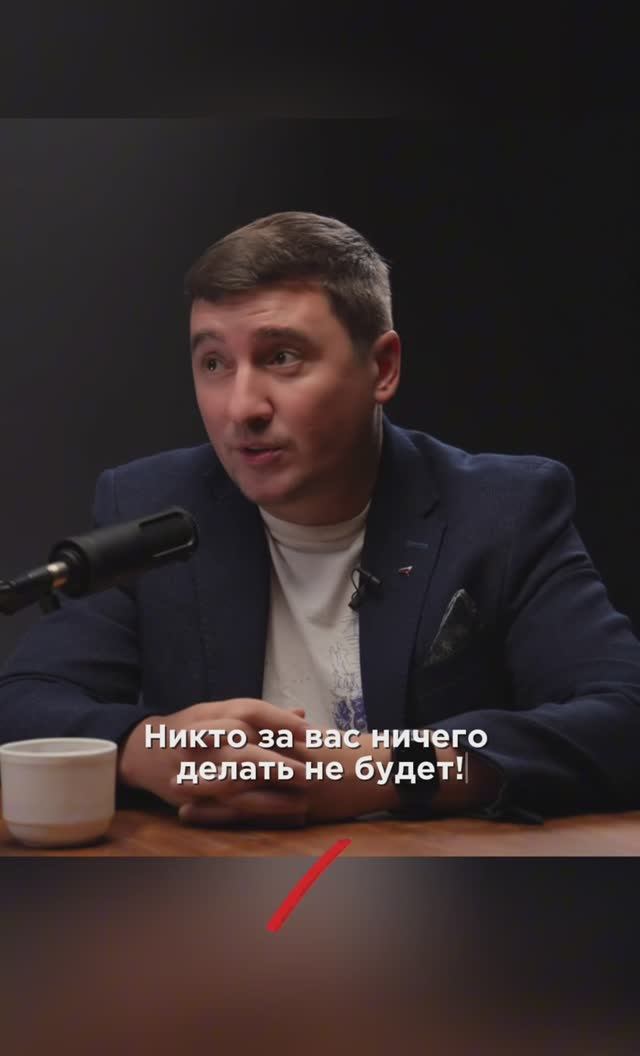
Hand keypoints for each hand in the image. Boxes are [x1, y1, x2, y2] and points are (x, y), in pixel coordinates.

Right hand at [118, 698, 308, 811]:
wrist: (143, 751)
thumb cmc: (192, 727)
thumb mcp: (221, 713)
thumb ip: (262, 716)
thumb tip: (302, 712)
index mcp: (212, 715)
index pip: (249, 712)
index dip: (281, 721)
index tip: (310, 732)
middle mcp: (202, 742)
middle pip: (242, 749)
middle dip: (277, 762)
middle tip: (309, 772)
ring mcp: (195, 771)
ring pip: (234, 784)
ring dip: (269, 795)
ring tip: (301, 801)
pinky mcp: (194, 797)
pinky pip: (226, 809)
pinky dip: (253, 813)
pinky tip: (278, 816)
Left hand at [180, 732, 400, 827]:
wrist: (382, 770)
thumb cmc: (348, 752)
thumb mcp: (313, 738)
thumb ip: (284, 733)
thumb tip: (257, 728)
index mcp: (287, 738)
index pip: (242, 735)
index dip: (210, 739)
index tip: (184, 740)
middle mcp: (286, 758)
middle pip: (233, 760)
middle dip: (200, 766)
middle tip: (169, 769)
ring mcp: (292, 785)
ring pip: (240, 790)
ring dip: (207, 795)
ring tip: (177, 799)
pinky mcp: (300, 809)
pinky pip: (259, 816)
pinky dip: (229, 819)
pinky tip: (207, 821)